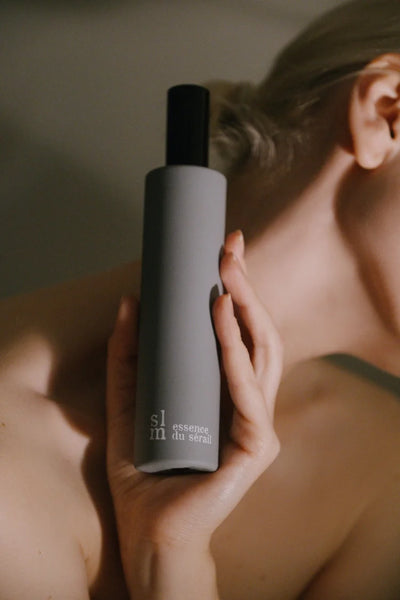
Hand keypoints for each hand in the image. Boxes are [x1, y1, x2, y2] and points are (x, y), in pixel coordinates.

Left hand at [106, 230, 282, 597]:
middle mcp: (250, 402)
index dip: (237, 288)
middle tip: (229, 249)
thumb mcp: (128, 398)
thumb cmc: (144, 467)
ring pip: (262, 356)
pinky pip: (249, 395)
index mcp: (228, 390)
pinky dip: (236, 356)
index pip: (242, 331)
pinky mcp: (255, 447)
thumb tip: (130, 300)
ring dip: (245, 313)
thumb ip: (127, 354)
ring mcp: (258, 424)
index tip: (223, 249)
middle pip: (259, 334)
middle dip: (246, 288)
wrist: (149, 529)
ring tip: (225, 278)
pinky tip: (223, 323)